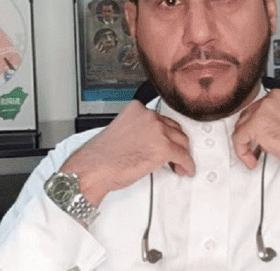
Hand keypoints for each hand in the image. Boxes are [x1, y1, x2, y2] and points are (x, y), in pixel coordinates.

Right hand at [60, 100, 195, 205]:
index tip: (167, 141)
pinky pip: (183, 156)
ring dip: (183, 154)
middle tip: (176, 155)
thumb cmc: (101, 156)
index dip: (166, 133)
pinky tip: (185, 170)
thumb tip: (150, 140)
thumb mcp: (120, 131)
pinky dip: (187, 165)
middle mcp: (148, 116)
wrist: (92, 169)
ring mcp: (157, 130)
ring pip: (182, 142)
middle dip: (177, 143)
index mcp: (136, 109)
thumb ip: (138, 130)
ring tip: (179, 165)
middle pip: (174, 128)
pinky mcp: (163, 148)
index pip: (161, 118)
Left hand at [231, 85, 279, 204]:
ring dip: (246, 143)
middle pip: (249, 114)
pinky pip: (238, 138)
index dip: (259, 122)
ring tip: (254, 155)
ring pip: (241, 126)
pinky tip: (251, 160)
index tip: (261, 134)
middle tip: (256, 147)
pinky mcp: (256, 124)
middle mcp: (273, 97)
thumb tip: (265, 127)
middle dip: (250, 132)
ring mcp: (264, 109)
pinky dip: (242, 152)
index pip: (261, 105)